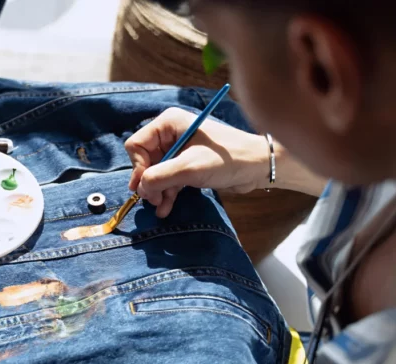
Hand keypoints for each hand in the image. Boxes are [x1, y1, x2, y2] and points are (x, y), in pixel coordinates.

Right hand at [125, 108, 270, 217]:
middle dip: (149, 182)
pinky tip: (166, 208)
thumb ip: (160, 177)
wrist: (258, 167)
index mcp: (169, 123)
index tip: (147, 186)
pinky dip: (167, 192)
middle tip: (154, 200)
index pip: (137, 144)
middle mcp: (171, 133)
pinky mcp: (188, 164)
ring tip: (161, 208)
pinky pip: (169, 179)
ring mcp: (179, 149)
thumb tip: (140, 188)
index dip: (138, 167)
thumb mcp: (189, 168)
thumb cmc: (227, 160)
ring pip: (156, 172)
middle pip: (145, 160)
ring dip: (157, 191)